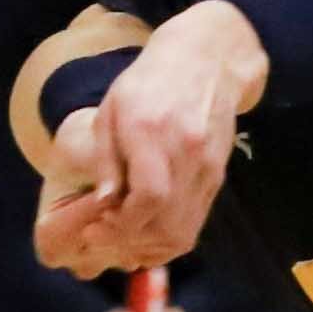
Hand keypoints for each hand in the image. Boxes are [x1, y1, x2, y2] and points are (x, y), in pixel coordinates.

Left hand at [37, 0, 259, 271]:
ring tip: (121, 238)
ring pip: (184, 230)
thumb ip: (106, 159)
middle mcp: (187, 152)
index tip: (95, 228)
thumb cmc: (147, 85)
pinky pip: (195, 223)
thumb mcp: (111, 111)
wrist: (205, 63)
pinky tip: (144, 232)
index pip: (149, 196)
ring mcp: (207, 167)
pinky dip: (168, 238)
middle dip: (129, 241)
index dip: (121, 224)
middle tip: (102, 237)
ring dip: (149, 247)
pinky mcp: (217, 177)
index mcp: (154, 130)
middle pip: (167, 222)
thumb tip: (104, 204)